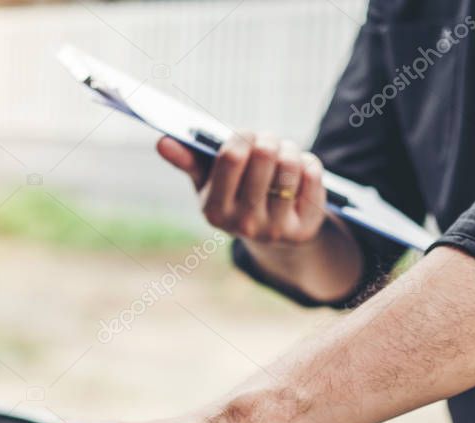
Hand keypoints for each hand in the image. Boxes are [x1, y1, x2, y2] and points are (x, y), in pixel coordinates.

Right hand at [157, 132, 326, 243]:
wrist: (269, 235)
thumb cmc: (234, 196)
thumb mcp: (208, 183)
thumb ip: (188, 161)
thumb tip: (162, 142)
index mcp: (214, 210)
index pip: (231, 157)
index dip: (242, 135)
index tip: (246, 134)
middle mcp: (243, 224)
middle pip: (264, 155)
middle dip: (268, 138)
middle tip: (267, 140)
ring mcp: (275, 229)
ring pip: (290, 164)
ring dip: (290, 148)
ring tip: (284, 153)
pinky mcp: (303, 229)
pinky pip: (312, 176)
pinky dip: (309, 164)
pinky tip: (299, 172)